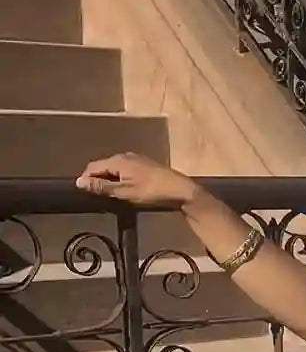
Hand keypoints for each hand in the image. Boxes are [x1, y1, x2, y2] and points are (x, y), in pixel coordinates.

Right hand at [76, 153, 198, 207]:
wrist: (179, 189)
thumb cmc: (151, 191)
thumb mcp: (124, 192)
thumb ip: (102, 187)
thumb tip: (79, 182)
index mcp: (117, 161)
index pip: (93, 167)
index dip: (86, 179)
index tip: (84, 193)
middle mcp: (124, 156)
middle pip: (103, 166)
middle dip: (97, 179)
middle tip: (96, 196)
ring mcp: (135, 159)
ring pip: (114, 168)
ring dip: (108, 179)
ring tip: (108, 195)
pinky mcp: (144, 165)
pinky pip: (124, 169)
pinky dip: (119, 178)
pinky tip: (123, 189)